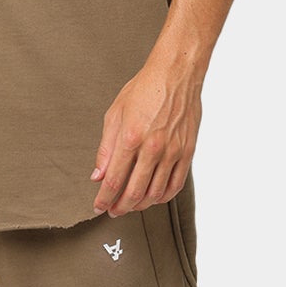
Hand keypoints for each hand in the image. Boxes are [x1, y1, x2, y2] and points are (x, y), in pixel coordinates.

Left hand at [90, 59, 200, 216]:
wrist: (175, 75)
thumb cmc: (144, 90)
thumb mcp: (115, 115)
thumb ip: (106, 149)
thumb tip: (98, 175)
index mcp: (130, 138)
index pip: (113, 181)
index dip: (103, 199)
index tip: (98, 206)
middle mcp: (152, 148)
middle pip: (134, 192)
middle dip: (120, 207)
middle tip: (113, 210)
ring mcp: (172, 152)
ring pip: (155, 193)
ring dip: (140, 204)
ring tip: (130, 205)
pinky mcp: (187, 152)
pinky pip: (176, 185)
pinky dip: (163, 197)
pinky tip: (153, 197)